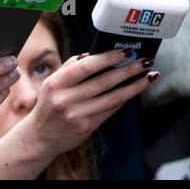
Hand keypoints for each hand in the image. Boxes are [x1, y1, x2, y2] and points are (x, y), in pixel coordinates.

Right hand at [15, 50, 155, 161]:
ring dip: (135, 86)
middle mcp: (65, 100)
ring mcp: (76, 116)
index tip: (127, 51)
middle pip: (105, 82)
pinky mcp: (86, 128)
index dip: (109, 58)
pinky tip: (134, 90)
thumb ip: (72, 66)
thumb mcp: (53, 82)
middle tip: (146, 60)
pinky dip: (124, 99)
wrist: (40, 137)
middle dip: (129, 70)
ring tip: (149, 76)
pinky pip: (111, 110)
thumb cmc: (50, 103)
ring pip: (113, 98)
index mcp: (56, 83)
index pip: (87, 66)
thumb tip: (96, 53)